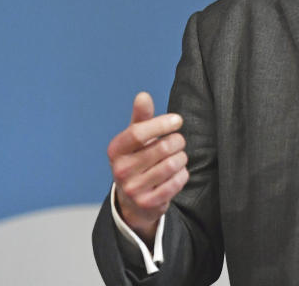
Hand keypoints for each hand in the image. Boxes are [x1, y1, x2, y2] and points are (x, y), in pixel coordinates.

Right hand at [107, 92, 188, 244]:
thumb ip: (141, 117)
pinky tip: (176, 173)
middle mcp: (120, 170)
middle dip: (178, 141)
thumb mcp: (136, 138)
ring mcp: (133, 189)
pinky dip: (183, 174)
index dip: (161, 124)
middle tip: (178, 142)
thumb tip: (143, 96)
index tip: (178, 120)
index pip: (138, 133)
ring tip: (177, 157)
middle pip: (162, 147)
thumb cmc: (138, 160)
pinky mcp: (148, 203)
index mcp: (116, 150)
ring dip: (182, 158)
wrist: (133, 200)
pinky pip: (177, 181)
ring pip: (173, 164)